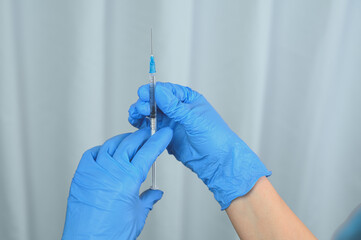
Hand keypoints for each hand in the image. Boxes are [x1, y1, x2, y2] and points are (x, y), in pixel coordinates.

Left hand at [62, 127, 172, 239]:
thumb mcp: (137, 215)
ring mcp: (95, 171)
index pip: (148, 151)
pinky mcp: (81, 175)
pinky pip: (92, 154)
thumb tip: (155, 193)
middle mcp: (111, 171)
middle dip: (142, 136)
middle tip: (148, 134)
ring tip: (130, 141)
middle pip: (130, 143)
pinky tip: (107, 152)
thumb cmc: (110, 234)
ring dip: (123, 140)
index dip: (158, 140)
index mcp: (129, 179)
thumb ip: (148, 199)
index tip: (164, 134)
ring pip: (111, 144)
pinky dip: (102, 149)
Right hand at [128, 82, 270, 209]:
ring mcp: (171, 123)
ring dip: (141, 114)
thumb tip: (159, 91)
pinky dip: (143, 127)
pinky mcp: (166, 136)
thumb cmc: (215, 137)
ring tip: (135, 116)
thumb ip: (174, 106)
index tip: (143, 93)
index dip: (153, 91)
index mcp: (187, 99)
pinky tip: (138, 126)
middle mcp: (177, 109)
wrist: (217, 161)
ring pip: (150, 114)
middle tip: (141, 108)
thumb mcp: (194, 118)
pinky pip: (151, 129)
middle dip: (145, 103)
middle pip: (155, 101)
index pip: (167, 90)